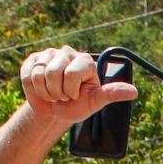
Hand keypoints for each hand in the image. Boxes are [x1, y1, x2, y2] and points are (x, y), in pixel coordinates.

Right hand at [19, 45, 138, 130]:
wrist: (56, 111)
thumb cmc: (79, 105)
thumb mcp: (96, 102)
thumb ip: (112, 94)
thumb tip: (134, 92)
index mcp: (85, 60)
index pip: (71, 75)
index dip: (70, 91)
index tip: (75, 95)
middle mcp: (67, 52)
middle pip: (53, 73)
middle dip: (58, 92)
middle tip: (63, 95)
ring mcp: (49, 54)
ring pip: (40, 75)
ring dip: (46, 92)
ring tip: (54, 93)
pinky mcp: (33, 59)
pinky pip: (28, 75)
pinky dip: (34, 89)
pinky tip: (41, 89)